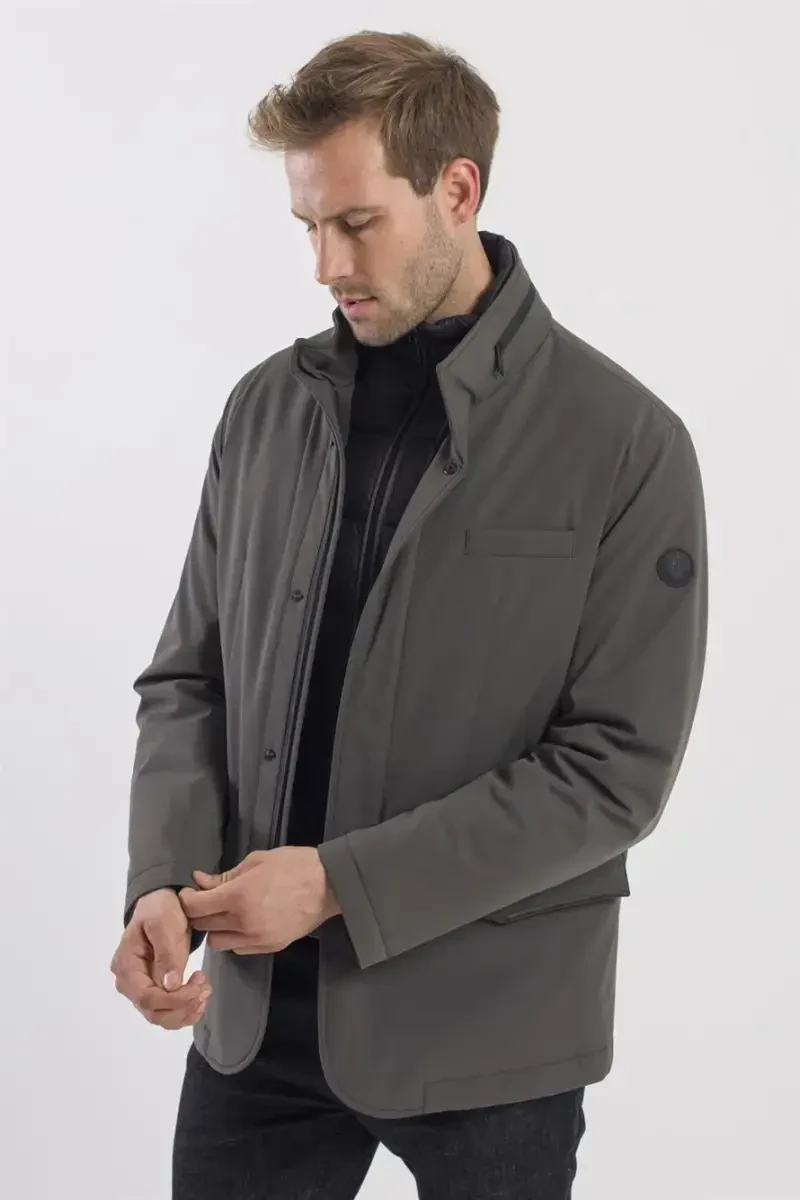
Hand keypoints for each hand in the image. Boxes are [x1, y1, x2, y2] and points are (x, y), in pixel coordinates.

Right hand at [110, 888, 211, 1029]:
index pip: (146, 997)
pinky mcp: (155, 988)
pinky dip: (185, 1010)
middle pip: (153, 1012)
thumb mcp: (163, 924)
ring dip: (186, 1011)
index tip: (197, 988)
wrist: (162, 902)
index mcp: (126, 965)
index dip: (173, 1000)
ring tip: (205, 990)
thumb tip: (170, 985)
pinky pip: (167, 1010)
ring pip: (161, 1016)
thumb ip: (166, 954)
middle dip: (182, 1007)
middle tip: (205, 988)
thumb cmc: (160, 909)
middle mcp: (129, 982)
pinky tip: (200, 996)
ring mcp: (141, 987)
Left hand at [179, 846, 340, 954]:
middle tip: (205, 900)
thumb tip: (199, 881)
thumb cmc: (293, 865)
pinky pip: (238, 949)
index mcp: (238, 897)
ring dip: (215, 929)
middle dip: (199, 913)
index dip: (187, 899)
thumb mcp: (256, 861)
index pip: (196, 907)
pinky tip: (242, 923)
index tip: (189, 892)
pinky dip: (234, 938)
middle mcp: (243, 923)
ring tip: (224, 914)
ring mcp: (257, 939)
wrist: (329, 884)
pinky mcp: (270, 948)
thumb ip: (225, 875)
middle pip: (203, 926)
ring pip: (218, 943)